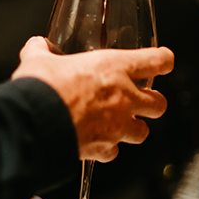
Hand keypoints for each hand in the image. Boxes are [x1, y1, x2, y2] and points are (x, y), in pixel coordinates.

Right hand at [11, 36, 171, 161]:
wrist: (35, 123)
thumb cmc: (43, 88)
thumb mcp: (39, 60)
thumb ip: (41, 51)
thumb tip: (36, 46)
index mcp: (114, 68)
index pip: (157, 61)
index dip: (163, 61)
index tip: (163, 62)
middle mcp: (123, 97)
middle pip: (160, 103)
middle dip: (152, 103)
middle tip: (141, 100)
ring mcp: (117, 126)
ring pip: (143, 132)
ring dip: (135, 129)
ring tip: (122, 126)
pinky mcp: (104, 148)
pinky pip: (114, 152)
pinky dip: (108, 149)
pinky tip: (96, 144)